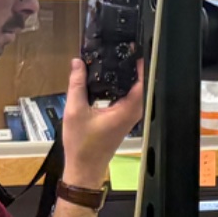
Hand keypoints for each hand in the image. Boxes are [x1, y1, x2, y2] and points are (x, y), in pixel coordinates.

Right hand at [61, 56, 142, 187]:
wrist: (84, 167)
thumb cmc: (82, 144)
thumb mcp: (75, 110)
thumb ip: (77, 84)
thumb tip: (77, 63)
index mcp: (127, 109)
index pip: (141, 81)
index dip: (138, 64)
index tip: (132, 49)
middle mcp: (133, 112)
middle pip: (138, 83)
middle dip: (129, 67)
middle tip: (120, 49)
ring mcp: (129, 116)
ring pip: (132, 91)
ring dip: (124, 76)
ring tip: (113, 59)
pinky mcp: (123, 119)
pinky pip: (126, 97)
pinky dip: (119, 87)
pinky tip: (107, 79)